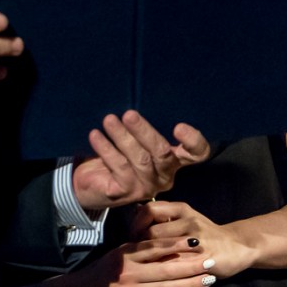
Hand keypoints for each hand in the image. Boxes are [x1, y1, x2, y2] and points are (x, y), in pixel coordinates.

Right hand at [42, 237, 215, 286]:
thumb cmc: (102, 271)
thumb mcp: (117, 255)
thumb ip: (136, 247)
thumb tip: (160, 237)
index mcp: (125, 255)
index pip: (156, 247)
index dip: (177, 245)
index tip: (196, 241)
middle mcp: (128, 272)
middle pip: (165, 268)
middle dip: (190, 265)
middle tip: (210, 261)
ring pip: (166, 286)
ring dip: (189, 283)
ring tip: (209, 279)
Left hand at [73, 111, 209, 209]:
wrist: (90, 181)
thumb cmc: (118, 151)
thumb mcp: (135, 137)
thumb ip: (142, 125)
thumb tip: (137, 94)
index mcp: (174, 159)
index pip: (196, 153)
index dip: (194, 141)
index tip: (179, 126)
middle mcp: (164, 174)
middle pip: (163, 153)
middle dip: (145, 131)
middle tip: (129, 114)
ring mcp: (146, 186)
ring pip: (140, 159)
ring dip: (123, 137)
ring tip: (109, 120)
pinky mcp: (125, 192)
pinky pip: (118, 167)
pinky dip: (106, 149)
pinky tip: (96, 135)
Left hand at [139, 201, 255, 279]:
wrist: (237, 246)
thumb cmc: (205, 233)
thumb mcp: (185, 217)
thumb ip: (163, 214)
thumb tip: (136, 209)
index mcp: (182, 208)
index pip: (149, 210)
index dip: (136, 223)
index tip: (132, 235)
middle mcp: (189, 220)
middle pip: (153, 232)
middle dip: (141, 244)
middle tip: (137, 253)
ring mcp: (197, 240)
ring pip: (163, 250)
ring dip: (151, 257)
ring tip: (147, 262)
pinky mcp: (203, 258)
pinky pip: (177, 264)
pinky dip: (165, 267)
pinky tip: (160, 270)